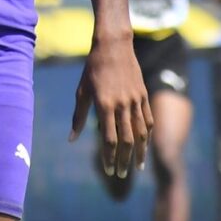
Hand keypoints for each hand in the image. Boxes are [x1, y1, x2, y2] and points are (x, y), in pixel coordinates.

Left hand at [69, 35, 152, 178]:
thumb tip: (72, 139)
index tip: (108, 170)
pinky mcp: (143, 95)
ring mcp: (135, 100)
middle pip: (126, 140)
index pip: (108, 139)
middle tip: (121, 174)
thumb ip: (78, 116)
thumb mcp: (82, 91)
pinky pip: (148, 120)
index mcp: (104, 104)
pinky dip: (147, 135)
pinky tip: (144, 145)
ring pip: (141, 133)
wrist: (113, 45)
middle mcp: (122, 104)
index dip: (108, 157)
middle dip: (124, 160)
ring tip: (137, 167)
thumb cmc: (92, 68)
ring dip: (139, 152)